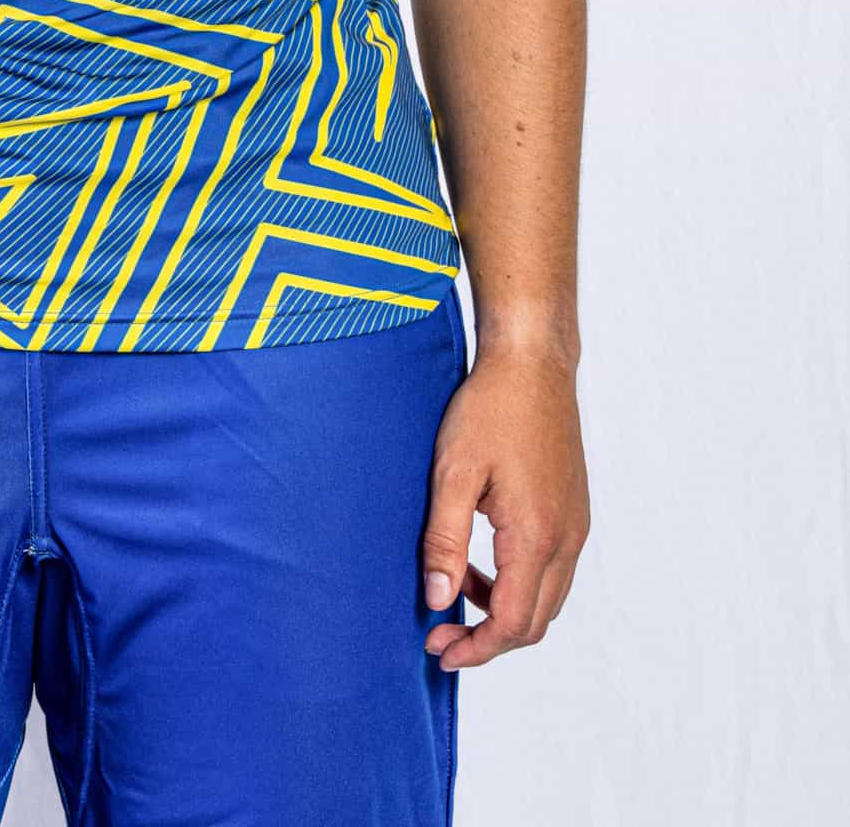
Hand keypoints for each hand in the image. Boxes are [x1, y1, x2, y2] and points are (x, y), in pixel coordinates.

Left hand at [420, 343, 590, 669]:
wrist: (533, 363)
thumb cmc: (489, 409)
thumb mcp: (452, 472)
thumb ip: (444, 541)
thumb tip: (436, 601)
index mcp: (537, 535)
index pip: (513, 623)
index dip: (475, 647)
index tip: (438, 649)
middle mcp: (567, 539)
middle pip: (535, 622)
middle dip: (488, 640)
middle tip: (441, 636)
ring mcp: (576, 526)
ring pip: (546, 599)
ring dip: (504, 612)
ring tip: (454, 595)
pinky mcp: (574, 511)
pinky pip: (552, 570)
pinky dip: (519, 584)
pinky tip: (481, 564)